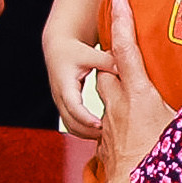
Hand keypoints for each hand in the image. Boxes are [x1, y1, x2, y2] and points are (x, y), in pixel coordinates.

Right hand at [45, 22, 113, 137]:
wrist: (57, 48)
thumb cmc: (72, 50)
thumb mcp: (90, 53)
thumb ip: (107, 61)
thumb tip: (124, 70)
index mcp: (65, 85)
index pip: (73, 107)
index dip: (86, 118)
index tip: (100, 125)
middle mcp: (60, 97)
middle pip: (71, 123)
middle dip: (89, 132)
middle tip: (111, 134)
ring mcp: (61, 103)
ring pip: (70, 127)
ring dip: (86, 133)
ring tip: (108, 134)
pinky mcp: (64, 106)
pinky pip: (72, 124)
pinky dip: (84, 129)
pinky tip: (100, 129)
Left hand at [102, 0, 177, 170]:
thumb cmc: (164, 167)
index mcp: (139, 97)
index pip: (125, 50)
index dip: (121, 23)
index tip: (118, 0)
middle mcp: (117, 108)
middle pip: (105, 71)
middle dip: (111, 59)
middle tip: (124, 54)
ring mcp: (108, 129)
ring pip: (103, 99)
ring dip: (113, 92)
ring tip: (129, 94)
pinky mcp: (104, 149)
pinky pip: (107, 128)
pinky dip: (116, 123)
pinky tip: (131, 132)